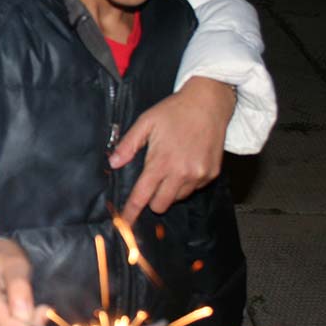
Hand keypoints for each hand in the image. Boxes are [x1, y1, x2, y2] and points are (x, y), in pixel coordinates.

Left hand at [110, 76, 235, 223]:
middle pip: (161, 205)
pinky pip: (194, 189)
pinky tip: (187, 162)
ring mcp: (199, 175)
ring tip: (172, 166)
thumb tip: (113, 163)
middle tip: (153, 179)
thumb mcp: (146, 122)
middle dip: (152, 199)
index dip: (132, 211)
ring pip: (178, 198)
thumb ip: (128, 144)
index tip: (125, 223)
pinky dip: (187, 182)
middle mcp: (181, 173)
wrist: (209, 103)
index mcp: (161, 162)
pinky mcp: (212, 174)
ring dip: (171, 190)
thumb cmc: (174, 110)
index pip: (142, 195)